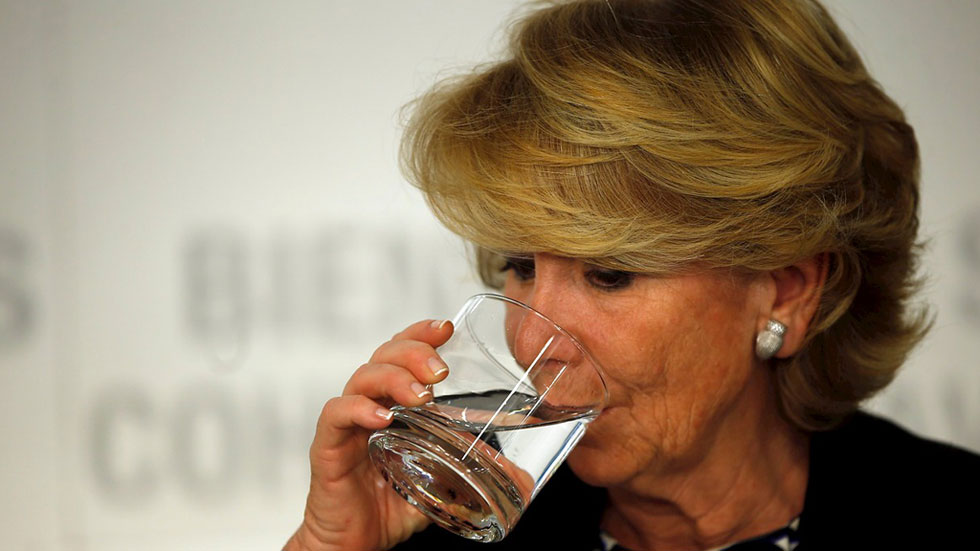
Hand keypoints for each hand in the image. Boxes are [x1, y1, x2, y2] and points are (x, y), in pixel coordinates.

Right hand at [285, 319, 453, 550]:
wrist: (354, 544)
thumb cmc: (392, 507)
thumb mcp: (442, 484)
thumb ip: (473, 472)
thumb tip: (522, 475)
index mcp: (393, 404)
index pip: (403, 353)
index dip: (421, 334)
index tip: (446, 327)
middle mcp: (369, 405)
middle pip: (384, 355)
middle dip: (413, 352)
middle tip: (440, 370)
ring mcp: (347, 424)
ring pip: (361, 378)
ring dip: (393, 378)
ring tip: (419, 395)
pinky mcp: (328, 448)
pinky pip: (336, 415)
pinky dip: (358, 409)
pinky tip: (382, 417)